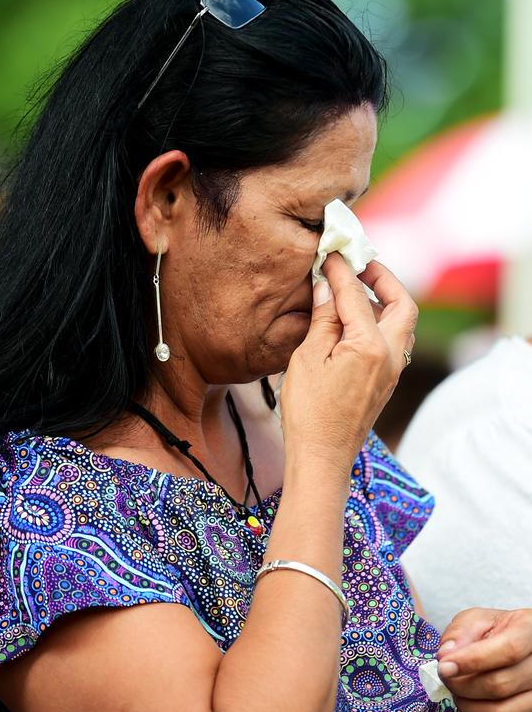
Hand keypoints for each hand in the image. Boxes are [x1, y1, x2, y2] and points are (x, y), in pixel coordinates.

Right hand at [279, 254, 416, 470]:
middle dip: (384, 280)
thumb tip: (329, 286)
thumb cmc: (309, 412)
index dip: (342, 271)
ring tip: (357, 290)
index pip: (357, 296)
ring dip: (385, 301)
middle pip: (403, 305)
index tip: (330, 254)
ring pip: (401, 324)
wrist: (322, 457)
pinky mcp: (385, 383)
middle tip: (360, 266)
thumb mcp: (308, 359)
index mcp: (370, 347)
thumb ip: (324, 319)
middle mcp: (390, 356)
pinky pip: (392, 342)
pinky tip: (355, 322)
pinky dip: (380, 322)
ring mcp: (392, 372)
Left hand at [438, 608, 531, 711]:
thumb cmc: (489, 636)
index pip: (508, 649)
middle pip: (501, 685)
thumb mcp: (473, 622)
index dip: (473, 660)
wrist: (507, 660)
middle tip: (446, 679)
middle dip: (462, 686)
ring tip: (457, 694)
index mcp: (531, 630)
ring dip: (468, 708)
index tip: (444, 667)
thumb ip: (461, 632)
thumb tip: (447, 655)